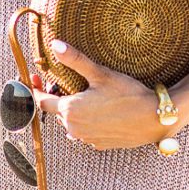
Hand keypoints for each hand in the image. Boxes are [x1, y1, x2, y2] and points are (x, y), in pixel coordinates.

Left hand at [32, 39, 162, 150]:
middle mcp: (74, 128)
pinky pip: (85, 132)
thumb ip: (75, 60)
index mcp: (70, 110)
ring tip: (85, 96)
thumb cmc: (128, 95)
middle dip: (58, 97)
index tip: (35, 78)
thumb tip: (55, 45)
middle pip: (57, 112)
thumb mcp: (100, 74)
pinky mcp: (99, 144)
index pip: (42, 102)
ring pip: (71, 123)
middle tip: (66, 82)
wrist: (154, 119)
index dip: (36, 89)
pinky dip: (87, 122)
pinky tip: (100, 111)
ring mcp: (87, 139)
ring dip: (73, 111)